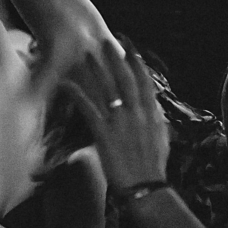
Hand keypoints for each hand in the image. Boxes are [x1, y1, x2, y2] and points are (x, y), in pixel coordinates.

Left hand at [68, 38, 170, 191]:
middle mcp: (136, 113)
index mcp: (151, 114)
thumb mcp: (161, 138)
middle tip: (105, 40)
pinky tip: (66, 84)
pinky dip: (77, 94)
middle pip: (125, 78)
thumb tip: (152, 104)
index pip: (144, 81)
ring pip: (107, 89)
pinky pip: (88, 109)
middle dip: (115, 57)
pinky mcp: (104, 134)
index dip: (136, 61)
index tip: (130, 46)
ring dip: (96, 70)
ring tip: (87, 54)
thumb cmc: (153, 166)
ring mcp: (120, 122)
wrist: (146, 187)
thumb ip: (155, 118)